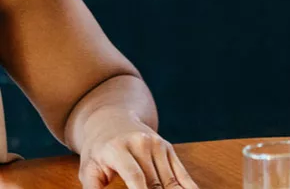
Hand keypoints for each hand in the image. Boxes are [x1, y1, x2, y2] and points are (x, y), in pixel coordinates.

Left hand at [77, 111, 195, 188]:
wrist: (113, 121)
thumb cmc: (98, 151)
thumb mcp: (88, 169)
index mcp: (118, 149)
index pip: (135, 175)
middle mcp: (142, 144)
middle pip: (155, 182)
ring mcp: (158, 145)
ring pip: (170, 180)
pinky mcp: (169, 149)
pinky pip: (181, 173)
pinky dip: (187, 187)